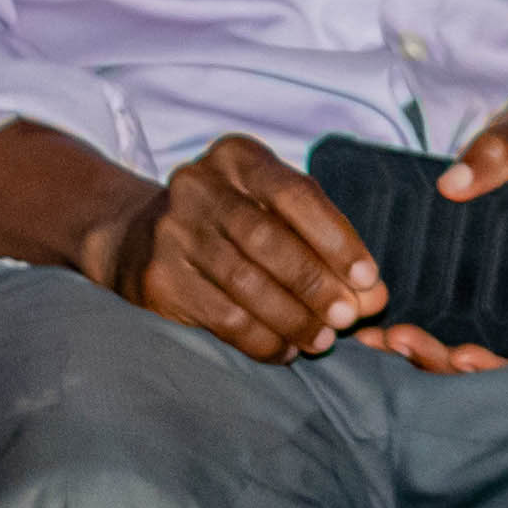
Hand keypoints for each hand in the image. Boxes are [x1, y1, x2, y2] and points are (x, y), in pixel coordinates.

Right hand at [90, 135, 382, 362]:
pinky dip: (259, 338)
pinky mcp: (154, 278)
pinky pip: (218, 315)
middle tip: (347, 317)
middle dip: (315, 283)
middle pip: (267, 240)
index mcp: (238, 157)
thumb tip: (373, 296)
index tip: (368, 279)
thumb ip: (326, 244)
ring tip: (321, 341)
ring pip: (243, 282)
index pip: (296, 194)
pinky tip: (284, 350)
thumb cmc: (233, 221)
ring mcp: (171, 232)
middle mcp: (198, 187)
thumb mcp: (276, 211)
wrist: (135, 237)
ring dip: (291, 318)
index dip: (336, 240)